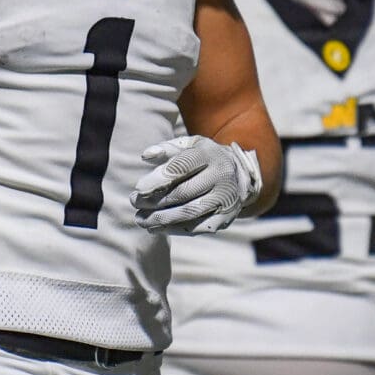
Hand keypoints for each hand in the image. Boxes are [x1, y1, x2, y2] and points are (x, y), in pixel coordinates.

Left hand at [132, 136, 262, 234]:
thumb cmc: (204, 158)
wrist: (240, 175)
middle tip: (134, 202)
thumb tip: (145, 156)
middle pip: (182, 193)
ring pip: (188, 213)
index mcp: (209, 155)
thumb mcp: (189, 145)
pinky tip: (156, 228)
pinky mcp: (224, 218)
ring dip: (160, 219)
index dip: (158, 179)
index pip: (181, 167)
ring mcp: (224, 199)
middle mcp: (221, 177)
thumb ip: (167, 148)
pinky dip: (173, 229)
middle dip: (154, 201)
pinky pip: (196, 227)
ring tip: (141, 220)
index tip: (138, 189)